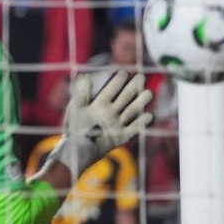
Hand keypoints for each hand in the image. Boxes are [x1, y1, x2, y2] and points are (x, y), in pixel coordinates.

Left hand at [35, 72, 154, 179]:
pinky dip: (141, 123)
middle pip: (124, 98)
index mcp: (99, 105)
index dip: (117, 81)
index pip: (110, 90)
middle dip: (133, 88)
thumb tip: (85, 75)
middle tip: (141, 77)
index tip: (124, 72)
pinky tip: (149, 115)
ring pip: (131, 111)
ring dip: (140, 102)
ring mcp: (116, 125)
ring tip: (149, 92)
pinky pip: (133, 129)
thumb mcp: (76, 109)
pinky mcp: (120, 137)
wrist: (76, 151)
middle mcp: (109, 113)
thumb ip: (82, 93)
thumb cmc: (74, 129)